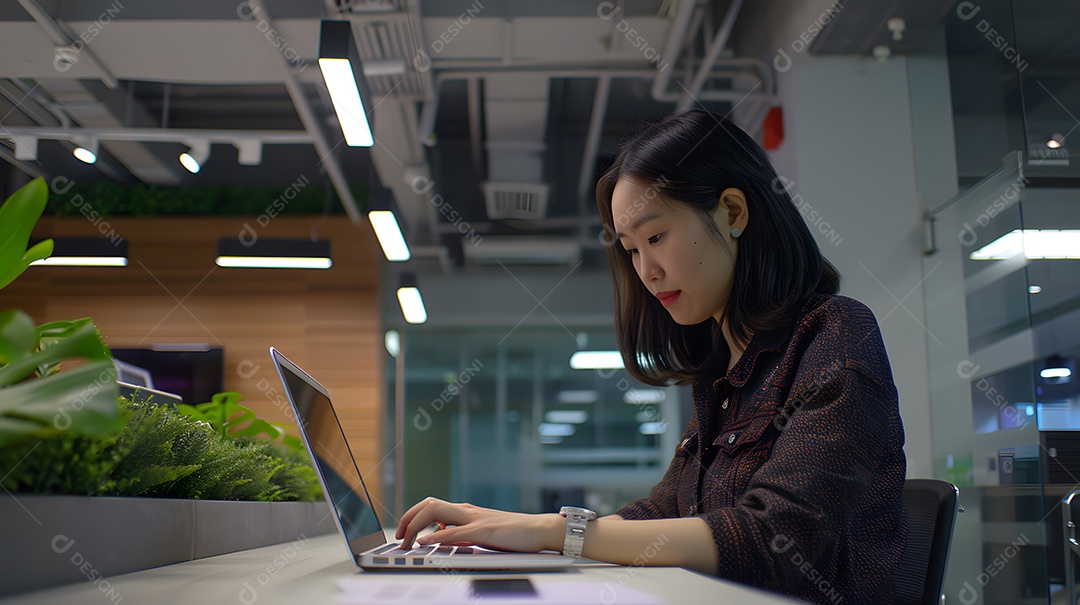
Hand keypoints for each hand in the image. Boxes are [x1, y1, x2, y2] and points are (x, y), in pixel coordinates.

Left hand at [395, 497, 563, 552]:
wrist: (539, 529)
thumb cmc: (513, 533)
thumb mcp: (481, 532)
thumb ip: (462, 532)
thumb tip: (442, 536)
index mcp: (465, 511)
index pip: (431, 506)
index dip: (412, 516)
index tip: (403, 532)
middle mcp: (466, 511)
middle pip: (428, 504)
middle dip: (408, 518)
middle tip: (399, 537)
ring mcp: (474, 519)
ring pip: (436, 511)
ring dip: (415, 525)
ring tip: (405, 540)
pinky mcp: (483, 531)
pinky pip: (454, 531)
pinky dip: (435, 536)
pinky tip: (425, 542)